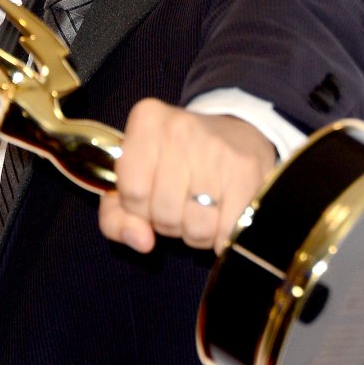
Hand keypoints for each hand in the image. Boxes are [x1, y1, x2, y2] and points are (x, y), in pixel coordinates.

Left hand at [98, 98, 275, 253]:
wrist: (239, 131)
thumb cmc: (178, 161)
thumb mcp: (136, 177)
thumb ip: (117, 216)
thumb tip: (142, 242)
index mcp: (146, 122)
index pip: (131, 192)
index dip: (140, 208)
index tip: (152, 195)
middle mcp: (179, 129)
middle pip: (163, 214)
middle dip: (170, 223)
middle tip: (182, 203)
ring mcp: (215, 149)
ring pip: (196, 228)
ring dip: (199, 233)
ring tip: (204, 209)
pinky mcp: (246, 170)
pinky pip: (226, 233)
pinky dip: (224, 238)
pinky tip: (225, 217)